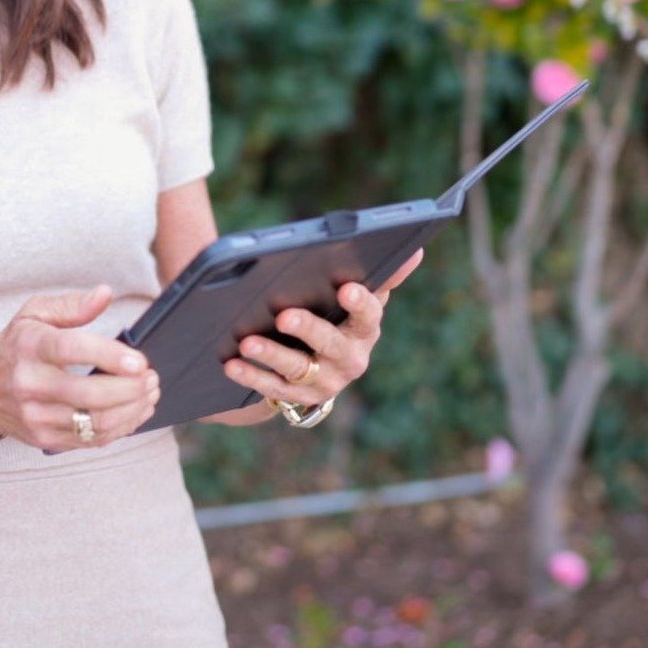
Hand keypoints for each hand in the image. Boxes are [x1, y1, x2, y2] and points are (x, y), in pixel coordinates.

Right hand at [0, 285, 160, 451]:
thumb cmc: (17, 345)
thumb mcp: (34, 313)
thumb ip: (72, 304)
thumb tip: (106, 293)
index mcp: (30, 346)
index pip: (72, 350)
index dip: (108, 356)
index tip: (139, 360)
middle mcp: (30, 384)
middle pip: (88, 394)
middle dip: (129, 389)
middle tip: (152, 377)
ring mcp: (37, 416)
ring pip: (94, 422)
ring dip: (131, 410)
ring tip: (150, 393)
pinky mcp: (46, 439)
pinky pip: (91, 440)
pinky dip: (121, 428)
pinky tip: (136, 412)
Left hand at [221, 249, 423, 407]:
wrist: (321, 368)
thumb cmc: (338, 317)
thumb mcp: (357, 298)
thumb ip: (381, 275)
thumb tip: (416, 250)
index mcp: (365, 329)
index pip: (370, 315)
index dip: (359, 302)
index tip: (346, 288)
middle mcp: (350, 359)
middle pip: (330, 343)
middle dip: (308, 328)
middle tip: (283, 315)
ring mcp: (325, 382)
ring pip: (298, 368)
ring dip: (272, 354)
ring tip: (246, 341)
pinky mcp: (298, 398)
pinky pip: (272, 389)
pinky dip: (251, 376)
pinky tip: (231, 364)